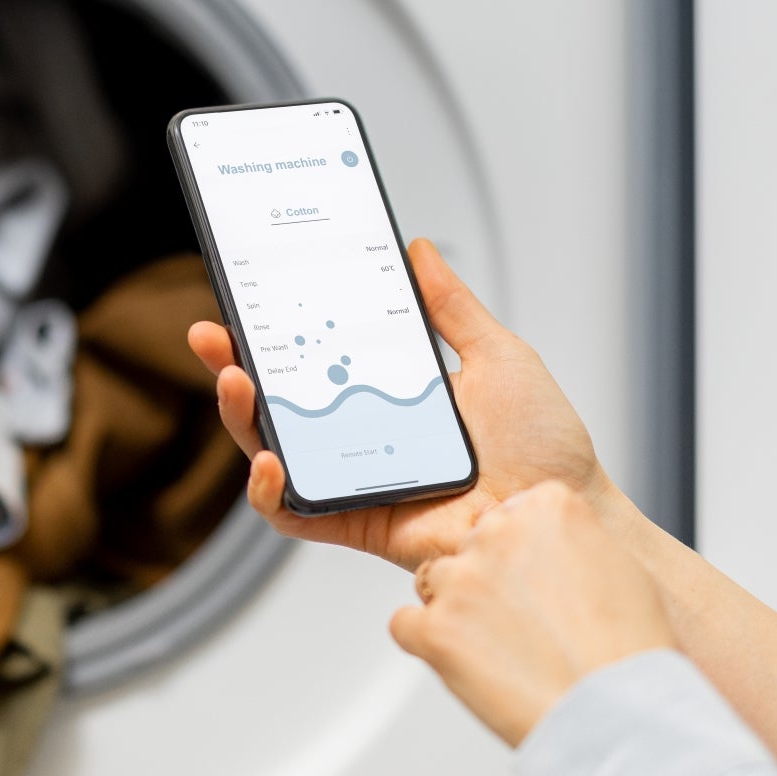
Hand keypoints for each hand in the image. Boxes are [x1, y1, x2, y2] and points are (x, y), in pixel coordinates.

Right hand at [186, 237, 626, 571]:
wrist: (562, 513)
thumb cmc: (544, 447)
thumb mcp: (497, 354)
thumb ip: (451, 307)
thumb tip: (419, 251)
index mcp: (392, 393)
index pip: (317, 357)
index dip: (275, 329)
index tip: (247, 295)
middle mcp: (365, 436)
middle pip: (280, 402)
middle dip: (235, 366)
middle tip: (214, 334)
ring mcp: (356, 480)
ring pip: (273, 451)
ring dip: (242, 418)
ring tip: (236, 383)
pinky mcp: (356, 523)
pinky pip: (293, 514)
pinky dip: (268, 491)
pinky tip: (270, 460)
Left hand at [392, 481, 672, 745]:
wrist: (620, 715)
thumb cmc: (628, 650)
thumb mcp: (617, 566)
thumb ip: (570, 542)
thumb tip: (545, 550)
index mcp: (548, 507)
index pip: (511, 511)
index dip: (522, 551)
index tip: (536, 578)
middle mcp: (500, 533)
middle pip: (471, 543)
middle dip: (488, 578)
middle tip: (521, 622)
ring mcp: (462, 580)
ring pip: (435, 580)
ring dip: (457, 609)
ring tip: (500, 649)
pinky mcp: (435, 629)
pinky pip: (407, 624)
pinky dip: (428, 643)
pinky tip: (466, 663)